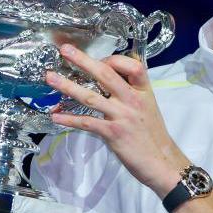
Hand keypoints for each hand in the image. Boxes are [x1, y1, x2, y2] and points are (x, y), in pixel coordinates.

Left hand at [46, 44, 186, 196]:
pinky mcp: (113, 133)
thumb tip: (108, 80)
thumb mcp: (148, 106)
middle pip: (106, 74)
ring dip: (67, 86)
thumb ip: (131, 92)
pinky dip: (69, 119)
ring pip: (90, 96)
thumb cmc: (153, 135)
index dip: (113, 59)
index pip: (132, 65)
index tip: (99, 60)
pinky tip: (56, 116)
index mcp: (144, 91)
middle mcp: (133, 100)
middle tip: (65, 50)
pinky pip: (87, 122)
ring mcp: (122, 116)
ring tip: (50, 78)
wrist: (161, 162)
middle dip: (83, 60)